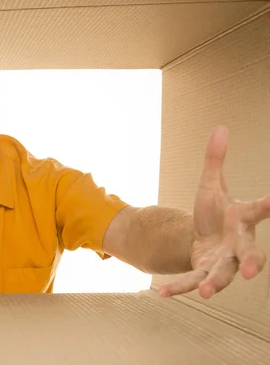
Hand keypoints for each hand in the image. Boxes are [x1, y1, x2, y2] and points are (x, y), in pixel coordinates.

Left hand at [159, 125, 268, 298]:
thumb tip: (220, 127)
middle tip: (251, 272)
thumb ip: (215, 160)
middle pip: (249, 256)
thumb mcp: (211, 185)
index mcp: (242, 220)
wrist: (203, 236)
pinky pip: (191, 281)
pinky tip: (161, 293)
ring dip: (214, 283)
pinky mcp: (203, 272)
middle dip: (250, 264)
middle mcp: (237, 245)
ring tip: (206, 291)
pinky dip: (178, 288)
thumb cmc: (214, 212)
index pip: (259, 211)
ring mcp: (222, 262)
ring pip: (222, 275)